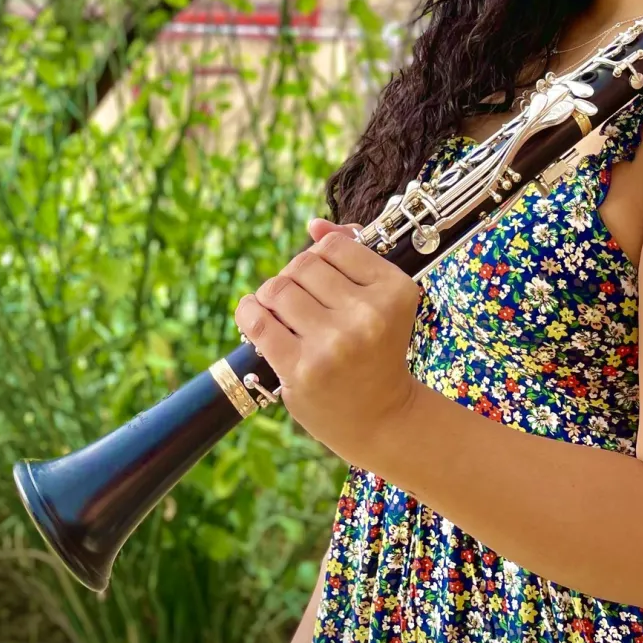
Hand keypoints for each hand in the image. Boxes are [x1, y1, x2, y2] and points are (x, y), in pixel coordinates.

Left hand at [234, 220, 422, 466]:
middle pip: (303, 265)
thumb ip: (353, 255)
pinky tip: (253, 313)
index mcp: (394, 291)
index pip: (336, 246)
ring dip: (270, 295)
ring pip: (278, 289)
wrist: (380, 417)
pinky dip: (248, 311)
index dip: (320, 256)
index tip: (321, 277)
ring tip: (278, 310)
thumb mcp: (380, 300)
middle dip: (293, 275)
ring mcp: (333, 344)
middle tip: (298, 298)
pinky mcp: (301, 370)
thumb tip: (314, 224)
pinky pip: (257, 321)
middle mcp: (367, 315)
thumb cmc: (377, 351)